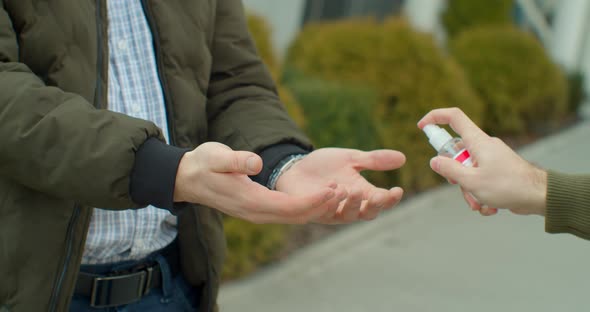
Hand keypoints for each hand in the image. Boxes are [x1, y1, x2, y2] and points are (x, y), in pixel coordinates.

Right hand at [174, 142, 336, 223]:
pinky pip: (288, 213)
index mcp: (250, 201)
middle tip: (346, 192)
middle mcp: (257, 212)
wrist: (189, 178)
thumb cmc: (203, 165)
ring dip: (317, 207)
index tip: (333, 189)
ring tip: (340, 194)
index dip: (313, 200)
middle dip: (322, 205)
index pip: (289, 206)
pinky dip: (307, 207)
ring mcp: (258, 213)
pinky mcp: (260, 208)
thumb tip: (256, 164)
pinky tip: (321, 197)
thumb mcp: (216, 157)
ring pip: (294, 216)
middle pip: (297, 216)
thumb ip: (236, 161)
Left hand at [275, 148, 405, 223]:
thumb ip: (373, 160)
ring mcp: (329, 211)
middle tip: (377, 195)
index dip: (390, 200)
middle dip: (373, 206)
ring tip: (352, 189)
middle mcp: (348, 208)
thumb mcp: (351, 158)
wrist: (296, 167)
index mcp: (361, 195)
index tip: (398, 190)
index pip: (381, 202)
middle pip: (366, 214)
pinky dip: (327, 202)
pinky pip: (321, 211)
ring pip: (345, 216)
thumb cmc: (325, 167)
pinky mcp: (310, 210)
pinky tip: (332, 190)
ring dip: (351, 204)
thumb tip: (402, 158)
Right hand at [418, 108, 546, 215]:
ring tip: (479, 204)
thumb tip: (434, 161)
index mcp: (477, 141)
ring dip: (469, 190)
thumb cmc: (508, 186)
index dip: (435, 117)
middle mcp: (483, 146)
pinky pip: (480, 179)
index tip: (422, 127)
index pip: (454, 117)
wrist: (540, 196)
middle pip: (456, 153)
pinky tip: (490, 206)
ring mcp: (491, 158)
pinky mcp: (498, 170)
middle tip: (461, 187)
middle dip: (455, 175)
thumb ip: (450, 170)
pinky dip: (481, 194)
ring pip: (468, 170)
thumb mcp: (472, 181)